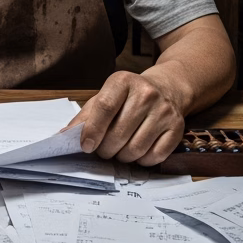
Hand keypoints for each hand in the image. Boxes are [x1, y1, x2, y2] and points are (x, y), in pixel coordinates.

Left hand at [66, 69, 186, 165]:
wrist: (166, 89)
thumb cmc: (127, 97)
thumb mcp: (104, 97)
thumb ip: (85, 117)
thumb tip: (64, 137)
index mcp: (123, 81)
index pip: (105, 107)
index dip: (93, 130)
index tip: (86, 146)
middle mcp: (146, 93)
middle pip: (119, 133)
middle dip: (106, 149)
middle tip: (103, 150)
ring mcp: (164, 111)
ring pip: (136, 149)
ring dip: (122, 157)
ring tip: (119, 151)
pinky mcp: (177, 127)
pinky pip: (155, 156)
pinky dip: (142, 161)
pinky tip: (137, 152)